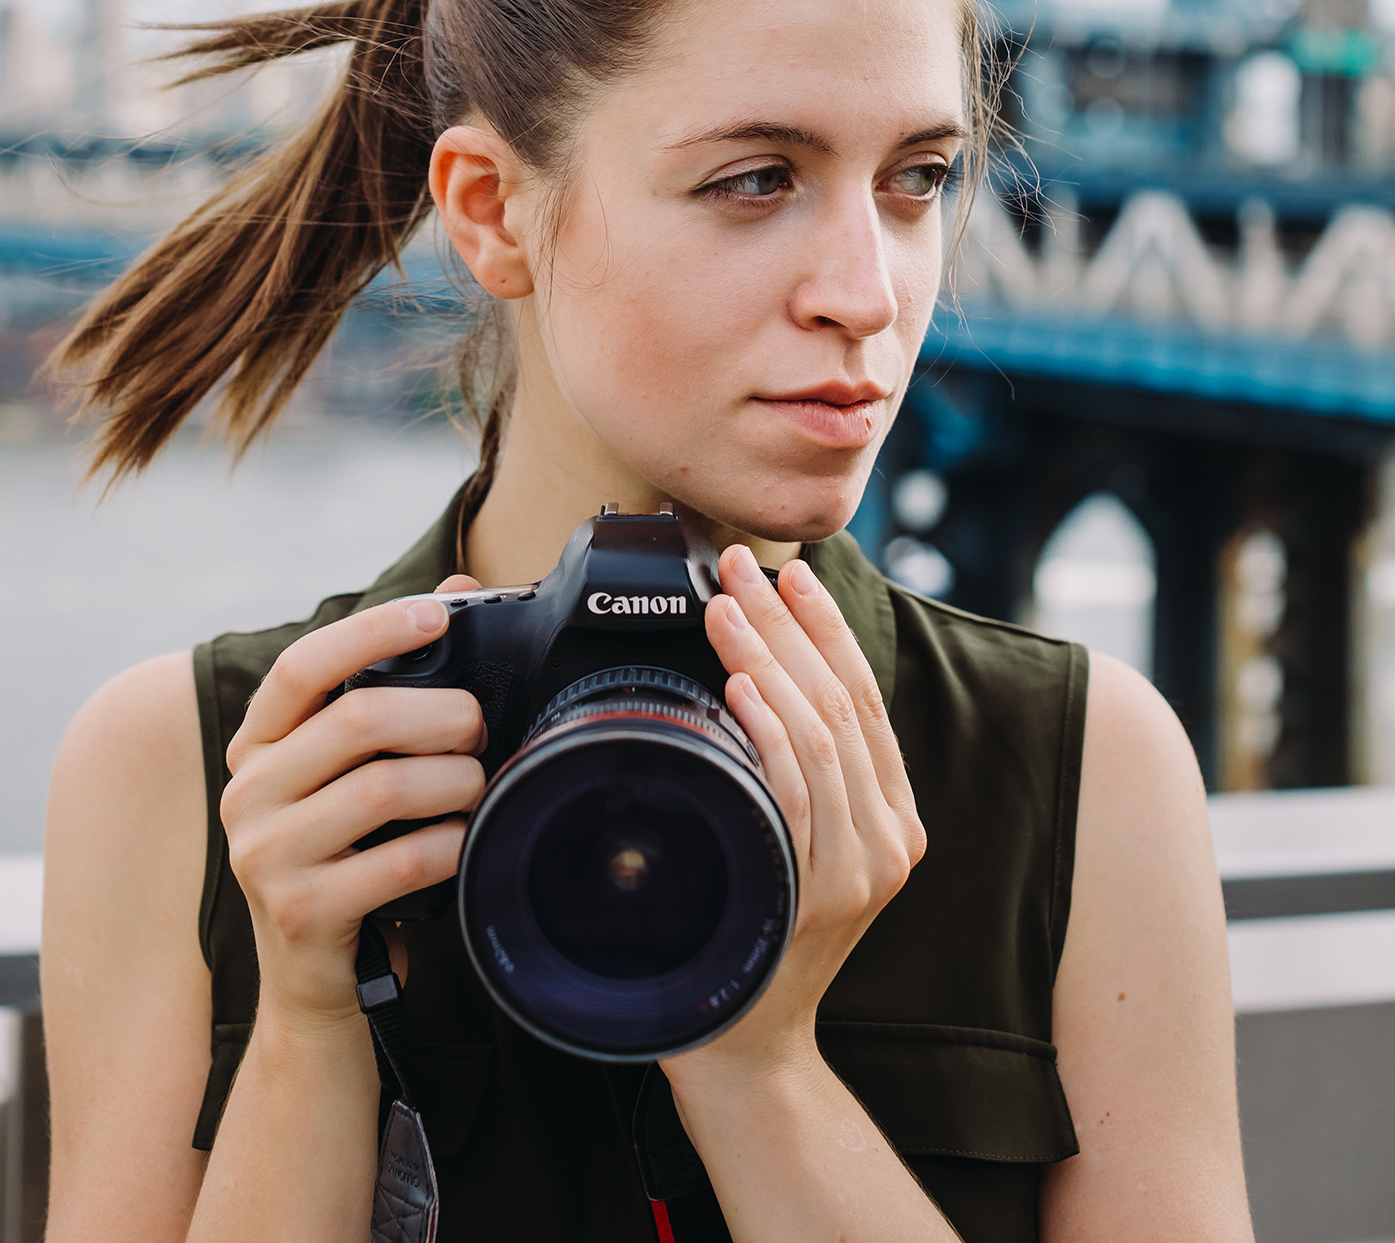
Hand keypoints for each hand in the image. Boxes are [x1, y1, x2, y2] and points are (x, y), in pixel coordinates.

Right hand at [220, 576, 484, 1027]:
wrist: (315, 988)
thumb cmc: (349, 857)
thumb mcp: (352, 773)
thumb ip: (391, 686)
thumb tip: (456, 590)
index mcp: (257, 747)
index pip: (300, 667)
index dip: (370, 630)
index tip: (437, 614)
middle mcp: (247, 794)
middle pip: (355, 721)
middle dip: (438, 714)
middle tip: (480, 724)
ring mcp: (264, 856)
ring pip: (381, 787)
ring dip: (453, 781)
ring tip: (478, 785)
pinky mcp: (300, 913)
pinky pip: (397, 861)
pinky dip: (448, 844)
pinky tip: (464, 841)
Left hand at [664, 546, 924, 1092]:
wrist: (745, 1048)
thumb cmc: (754, 933)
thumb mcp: (793, 843)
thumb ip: (796, 774)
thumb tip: (757, 670)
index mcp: (893, 819)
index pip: (864, 700)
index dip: (827, 629)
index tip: (790, 572)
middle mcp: (890, 841)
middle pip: (842, 705)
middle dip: (788, 626)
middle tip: (739, 569)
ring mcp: (861, 872)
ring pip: (820, 737)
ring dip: (765, 661)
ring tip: (723, 610)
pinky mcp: (823, 897)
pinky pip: (796, 793)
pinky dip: (768, 731)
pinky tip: (739, 688)